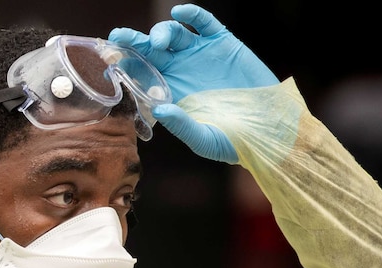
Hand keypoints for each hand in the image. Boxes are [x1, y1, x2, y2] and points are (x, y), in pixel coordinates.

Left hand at [109, 4, 277, 162]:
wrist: (270, 127)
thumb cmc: (234, 140)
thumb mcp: (206, 140)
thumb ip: (183, 126)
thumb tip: (160, 109)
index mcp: (169, 93)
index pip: (140, 76)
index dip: (125, 66)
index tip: (110, 60)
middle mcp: (180, 71)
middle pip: (149, 52)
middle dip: (132, 43)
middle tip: (118, 37)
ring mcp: (199, 55)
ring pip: (172, 35)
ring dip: (161, 32)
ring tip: (159, 41)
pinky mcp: (221, 43)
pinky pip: (203, 23)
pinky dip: (192, 15)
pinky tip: (180, 13)